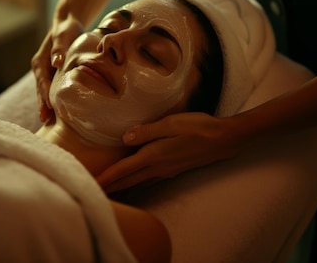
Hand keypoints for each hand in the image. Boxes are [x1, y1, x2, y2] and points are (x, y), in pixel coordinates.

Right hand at [31, 13, 83, 123]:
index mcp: (40, 61)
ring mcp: (45, 72)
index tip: (49, 107)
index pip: (42, 81)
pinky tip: (57, 112)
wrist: (67, 23)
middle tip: (45, 121)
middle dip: (43, 105)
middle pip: (41, 90)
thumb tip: (56, 63)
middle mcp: (40, 68)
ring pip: (45, 91)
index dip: (45, 94)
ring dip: (46, 105)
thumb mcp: (64, 35)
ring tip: (49, 122)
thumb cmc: (66, 29)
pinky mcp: (53, 74)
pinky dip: (52, 99)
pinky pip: (51, 88)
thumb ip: (60, 49)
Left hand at [96, 112, 241, 192]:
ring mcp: (167, 171)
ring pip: (138, 183)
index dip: (107, 178)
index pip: (124, 170)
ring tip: (109, 191)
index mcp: (154, 156)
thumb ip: (147, 130)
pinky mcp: (173, 169)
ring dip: (122, 188)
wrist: (224, 140)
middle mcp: (158, 167)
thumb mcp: (171, 123)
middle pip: (128, 181)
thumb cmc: (198, 127)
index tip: (92, 184)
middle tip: (93, 192)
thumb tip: (125, 138)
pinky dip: (136, 183)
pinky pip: (148, 180)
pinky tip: (134, 182)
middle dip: (110, 187)